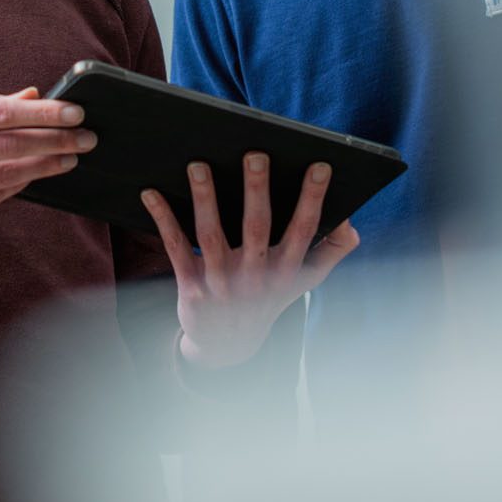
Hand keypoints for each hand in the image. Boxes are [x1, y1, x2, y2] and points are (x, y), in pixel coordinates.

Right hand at [0, 85, 93, 256]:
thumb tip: (34, 95)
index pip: (1, 112)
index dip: (42, 114)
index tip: (75, 112)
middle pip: (10, 145)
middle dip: (55, 141)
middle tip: (88, 138)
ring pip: (6, 175)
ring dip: (45, 166)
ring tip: (71, 158)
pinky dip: (20, 184)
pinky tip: (39, 174)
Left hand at [142, 151, 358, 369]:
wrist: (227, 347)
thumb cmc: (267, 298)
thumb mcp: (302, 282)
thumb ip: (329, 252)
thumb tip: (350, 222)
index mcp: (284, 272)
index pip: (303, 231)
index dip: (313, 200)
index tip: (320, 166)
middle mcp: (254, 277)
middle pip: (257, 228)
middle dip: (257, 191)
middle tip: (255, 154)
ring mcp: (221, 283)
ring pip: (212, 235)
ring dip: (206, 199)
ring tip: (199, 165)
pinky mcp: (190, 288)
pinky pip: (176, 248)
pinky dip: (164, 220)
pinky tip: (151, 193)